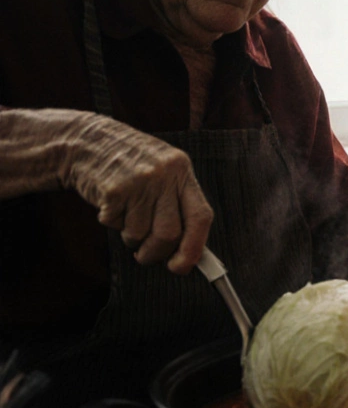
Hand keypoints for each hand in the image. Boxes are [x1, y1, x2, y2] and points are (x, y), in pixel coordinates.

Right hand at [58, 111, 212, 272]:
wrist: (86, 141)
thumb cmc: (129, 163)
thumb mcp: (163, 171)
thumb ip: (178, 204)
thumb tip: (189, 251)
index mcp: (182, 171)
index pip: (201, 217)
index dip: (194, 248)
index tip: (183, 266)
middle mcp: (164, 175)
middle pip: (169, 234)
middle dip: (156, 253)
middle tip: (146, 255)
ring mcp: (138, 182)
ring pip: (139, 234)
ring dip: (131, 237)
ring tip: (126, 217)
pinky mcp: (112, 190)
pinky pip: (115, 225)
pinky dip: (112, 223)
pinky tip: (111, 204)